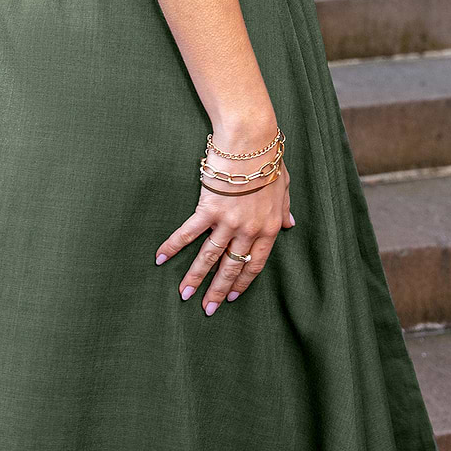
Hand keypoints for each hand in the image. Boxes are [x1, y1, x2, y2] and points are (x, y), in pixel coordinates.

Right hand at [155, 165, 294, 313]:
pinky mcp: (208, 208)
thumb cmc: (268, 160)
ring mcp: (228, 221)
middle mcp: (248, 229)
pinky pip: (189, 232)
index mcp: (268, 227)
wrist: (251, 141)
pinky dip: (173, 246)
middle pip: (231, 266)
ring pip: (210, 256)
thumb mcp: (284, 187)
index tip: (232, 297)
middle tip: (208, 309)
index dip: (243, 282)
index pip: (255, 263)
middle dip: (218, 290)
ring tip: (184, 295)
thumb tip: (289, 225)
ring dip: (196, 277)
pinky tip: (161, 258)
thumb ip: (284, 210)